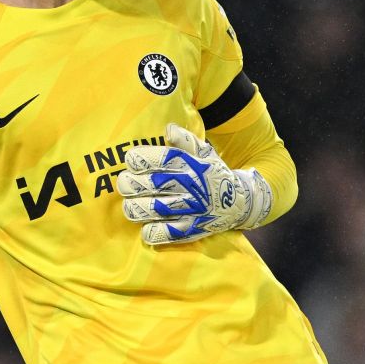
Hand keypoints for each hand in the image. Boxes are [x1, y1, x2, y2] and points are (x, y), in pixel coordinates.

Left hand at [118, 123, 272, 245]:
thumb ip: (185, 140)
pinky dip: (149, 231)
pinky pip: (162, 234)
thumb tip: (168, 129)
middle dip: (128, 184)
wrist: (239, 203)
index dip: (136, 159)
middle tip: (125, 184)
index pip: (156, 158)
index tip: (131, 161)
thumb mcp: (205, 153)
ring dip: (134, 207)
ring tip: (132, 205)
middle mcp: (188, 185)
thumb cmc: (213, 174)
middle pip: (147, 184)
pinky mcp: (189, 230)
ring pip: (149, 209)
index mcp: (189, 164)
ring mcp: (189, 209)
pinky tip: (146, 226)